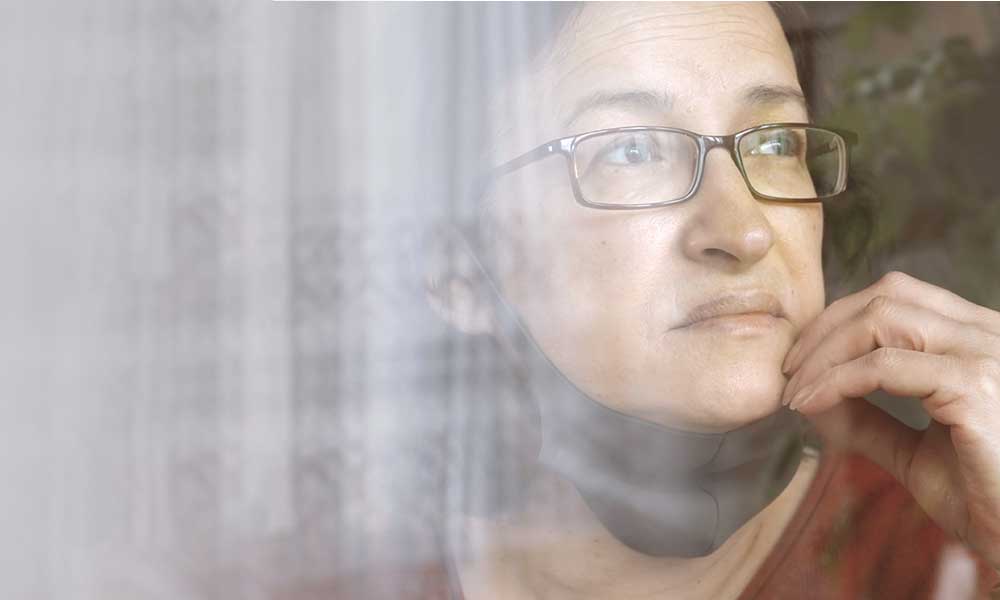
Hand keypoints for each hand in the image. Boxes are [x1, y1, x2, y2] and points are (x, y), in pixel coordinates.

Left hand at [780, 271, 999, 569]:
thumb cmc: (983, 500)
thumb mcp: (913, 450)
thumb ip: (866, 418)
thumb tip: (806, 393)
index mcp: (979, 341)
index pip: (899, 296)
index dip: (839, 320)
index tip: (800, 361)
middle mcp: (989, 335)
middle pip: (886, 296)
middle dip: (824, 330)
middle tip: (788, 373)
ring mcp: (987, 356)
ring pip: (881, 319)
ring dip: (824, 353)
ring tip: (795, 391)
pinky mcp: (975, 388)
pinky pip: (883, 367)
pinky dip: (835, 381)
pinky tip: (810, 404)